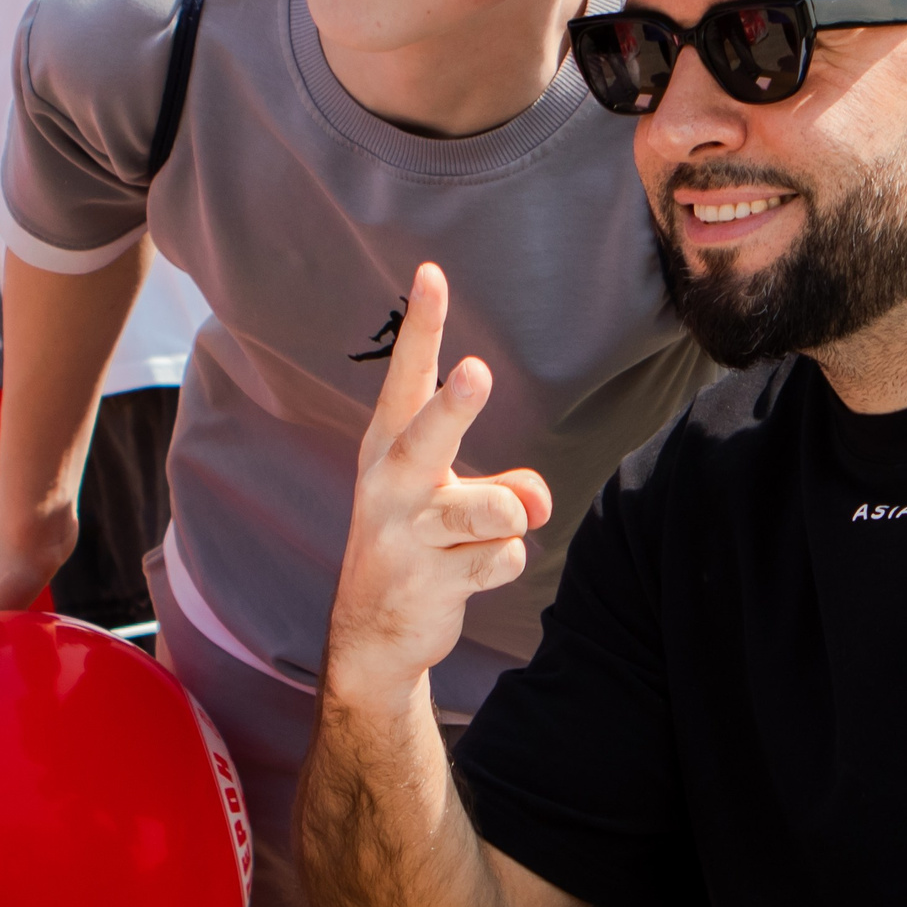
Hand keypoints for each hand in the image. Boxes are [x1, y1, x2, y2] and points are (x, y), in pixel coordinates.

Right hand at [328, 263, 551, 696]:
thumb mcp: (459, 499)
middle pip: (426, 437)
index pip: (407, 376)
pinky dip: (502, 563)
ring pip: (489, 510)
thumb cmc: (422, 539)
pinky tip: (469, 572)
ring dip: (506, 515)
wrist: (372, 633)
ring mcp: (404, 536)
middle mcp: (390, 484)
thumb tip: (534, 505)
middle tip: (477, 371)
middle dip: (454, 406)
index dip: (422, 326)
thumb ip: (507, 486)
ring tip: (485, 529)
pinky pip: (502, 557)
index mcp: (390, 446)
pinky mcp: (426, 583)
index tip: (431, 273)